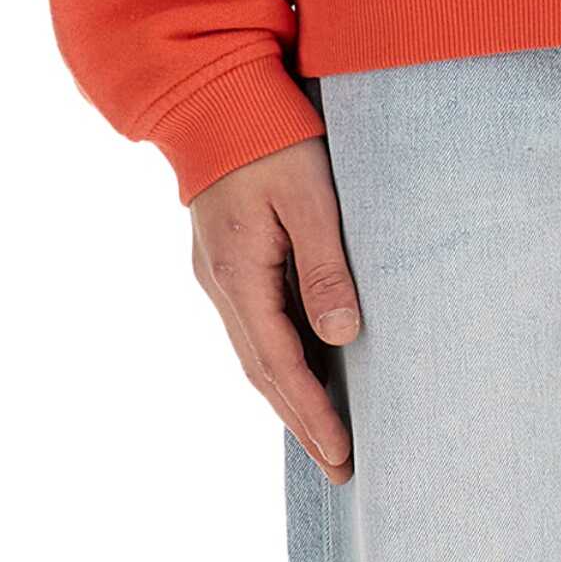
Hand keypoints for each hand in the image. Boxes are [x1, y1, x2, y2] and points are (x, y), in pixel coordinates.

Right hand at [190, 136, 360, 483]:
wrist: (217, 94)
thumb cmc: (271, 137)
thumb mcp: (308, 196)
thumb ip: (324, 264)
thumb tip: (343, 337)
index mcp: (238, 273)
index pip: (278, 362)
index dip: (311, 411)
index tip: (342, 451)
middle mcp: (221, 282)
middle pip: (263, 369)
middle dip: (301, 421)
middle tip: (340, 467)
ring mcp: (220, 271)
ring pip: (256, 351)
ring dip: (290, 395)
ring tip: (325, 435)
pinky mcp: (228, 256)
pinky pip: (255, 324)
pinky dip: (280, 358)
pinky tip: (303, 370)